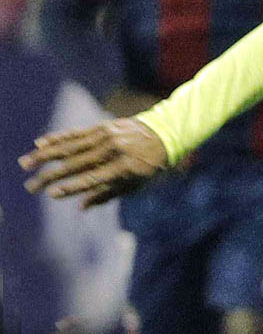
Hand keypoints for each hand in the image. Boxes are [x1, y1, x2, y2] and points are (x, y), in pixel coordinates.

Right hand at [19, 117, 169, 207]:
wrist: (166, 133)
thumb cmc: (151, 167)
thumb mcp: (137, 185)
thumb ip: (108, 194)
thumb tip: (80, 207)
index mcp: (124, 168)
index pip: (93, 179)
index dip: (72, 187)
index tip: (52, 194)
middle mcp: (113, 151)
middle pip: (75, 165)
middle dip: (50, 176)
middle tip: (31, 186)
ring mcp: (106, 136)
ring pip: (69, 147)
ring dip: (44, 156)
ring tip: (25, 164)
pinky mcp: (102, 127)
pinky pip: (75, 133)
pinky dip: (57, 138)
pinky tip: (39, 144)